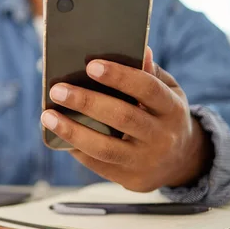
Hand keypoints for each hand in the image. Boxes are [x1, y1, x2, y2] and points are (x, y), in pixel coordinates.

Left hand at [40, 47, 212, 191]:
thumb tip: (141, 49)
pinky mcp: (130, 179)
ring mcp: (145, 161)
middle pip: (123, 117)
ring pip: (105, 148)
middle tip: (57, 90)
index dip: (120, 76)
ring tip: (48, 116)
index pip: (148, 89)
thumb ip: (151, 73)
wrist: (182, 162)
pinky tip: (58, 135)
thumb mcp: (168, 92)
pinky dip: (76, 149)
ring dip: (72, 131)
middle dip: (86, 102)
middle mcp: (162, 136)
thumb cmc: (164, 115)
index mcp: (172, 108)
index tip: (91, 65)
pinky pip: (98, 164)